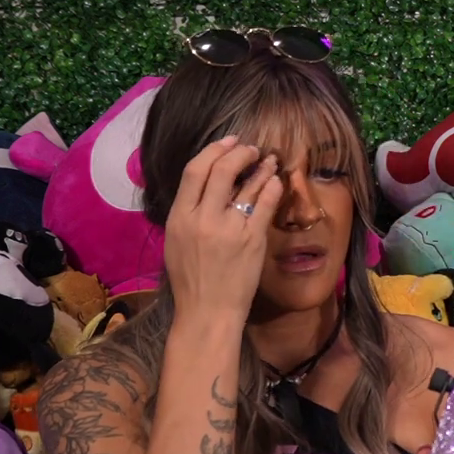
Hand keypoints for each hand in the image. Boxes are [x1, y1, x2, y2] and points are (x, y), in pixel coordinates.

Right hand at [163, 136, 282, 318]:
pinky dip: (273, 188)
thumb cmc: (191, 278)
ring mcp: (230, 229)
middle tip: (252, 149)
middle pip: (221, 169)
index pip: (194, 170)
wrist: (207, 310)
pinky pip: (266, 204)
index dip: (213, 150)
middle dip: (240, 152)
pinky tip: (277, 182)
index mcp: (179, 216)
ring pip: (247, 184)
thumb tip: (204, 183)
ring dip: (262, 167)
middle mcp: (203, 218)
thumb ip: (188, 210)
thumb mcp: (176, 240)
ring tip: (269, 161)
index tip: (229, 142)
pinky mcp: (253, 240)